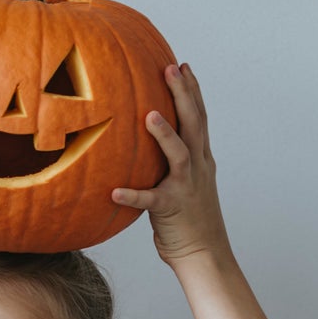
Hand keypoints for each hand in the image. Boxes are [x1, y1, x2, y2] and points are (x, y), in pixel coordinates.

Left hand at [112, 63, 230, 265]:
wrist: (204, 253)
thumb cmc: (187, 217)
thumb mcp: (184, 180)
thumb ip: (171, 157)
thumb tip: (147, 133)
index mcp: (201, 159)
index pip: (198, 117)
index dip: (192, 90)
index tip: (182, 64)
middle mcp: (198, 168)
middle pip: (194, 124)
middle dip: (184, 95)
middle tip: (171, 68)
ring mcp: (187, 187)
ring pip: (180, 155)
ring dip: (165, 135)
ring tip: (148, 115)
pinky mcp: (172, 209)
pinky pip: (150, 201)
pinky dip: (133, 195)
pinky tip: (114, 191)